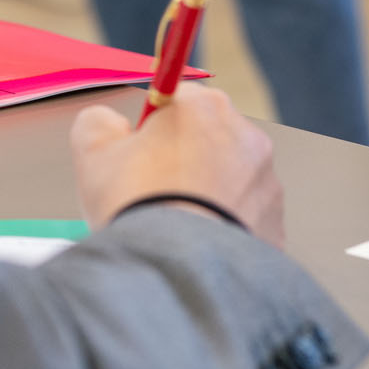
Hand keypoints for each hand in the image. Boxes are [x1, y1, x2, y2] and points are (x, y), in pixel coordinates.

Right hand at [71, 88, 284, 245]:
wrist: (180, 268)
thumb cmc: (137, 204)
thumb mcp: (93, 153)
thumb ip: (99, 122)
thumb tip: (111, 124)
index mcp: (204, 106)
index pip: (177, 100)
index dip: (153, 128)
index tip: (139, 156)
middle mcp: (246, 136)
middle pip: (207, 138)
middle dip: (184, 160)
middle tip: (153, 193)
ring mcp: (267, 183)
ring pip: (230, 180)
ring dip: (208, 195)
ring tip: (175, 227)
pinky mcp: (276, 226)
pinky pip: (244, 220)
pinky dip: (224, 229)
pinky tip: (198, 247)